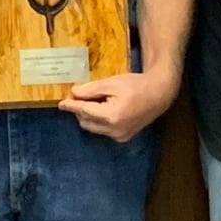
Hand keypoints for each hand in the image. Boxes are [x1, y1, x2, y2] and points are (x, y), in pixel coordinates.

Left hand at [60, 67, 178, 143]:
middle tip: (80, 96)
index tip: (61, 103)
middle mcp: (115, 131)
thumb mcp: (112, 83)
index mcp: (112, 116)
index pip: (85, 111)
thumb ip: (91, 90)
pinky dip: (100, 121)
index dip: (72, 106)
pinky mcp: (123, 138)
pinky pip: (104, 130)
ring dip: (89, 116)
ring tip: (96, 101)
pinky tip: (105, 108)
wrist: (159, 94)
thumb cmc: (136, 85)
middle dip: (81, 110)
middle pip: (86, 122)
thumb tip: (74, 93)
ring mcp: (120, 136)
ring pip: (94, 128)